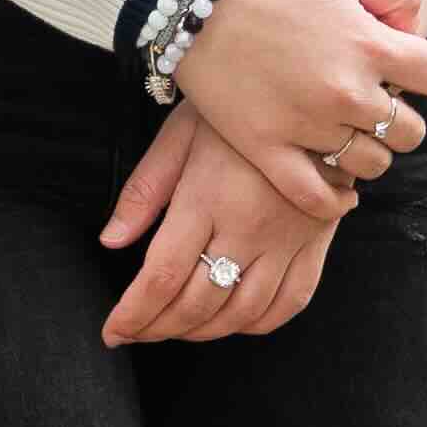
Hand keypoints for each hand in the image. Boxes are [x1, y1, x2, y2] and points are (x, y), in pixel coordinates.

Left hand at [94, 107, 340, 344]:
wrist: (310, 94)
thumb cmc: (236, 107)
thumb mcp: (179, 135)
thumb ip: (144, 191)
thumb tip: (110, 241)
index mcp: (207, 198)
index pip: (163, 277)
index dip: (134, 314)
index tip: (113, 331)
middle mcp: (249, 227)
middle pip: (199, 303)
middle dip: (159, 328)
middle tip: (137, 332)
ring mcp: (288, 240)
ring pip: (242, 313)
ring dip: (203, 332)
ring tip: (176, 328)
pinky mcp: (317, 242)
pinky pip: (290, 303)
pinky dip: (256, 324)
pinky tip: (231, 319)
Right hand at [169, 0, 426, 192]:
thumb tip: (412, 32)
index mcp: (369, 45)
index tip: (407, 67)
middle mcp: (346, 92)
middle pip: (411, 131)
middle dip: (400, 115)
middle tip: (371, 98)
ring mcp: (306, 126)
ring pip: (371, 165)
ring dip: (368, 150)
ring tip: (346, 130)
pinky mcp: (266, 148)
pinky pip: (316, 197)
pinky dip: (335, 200)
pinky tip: (339, 190)